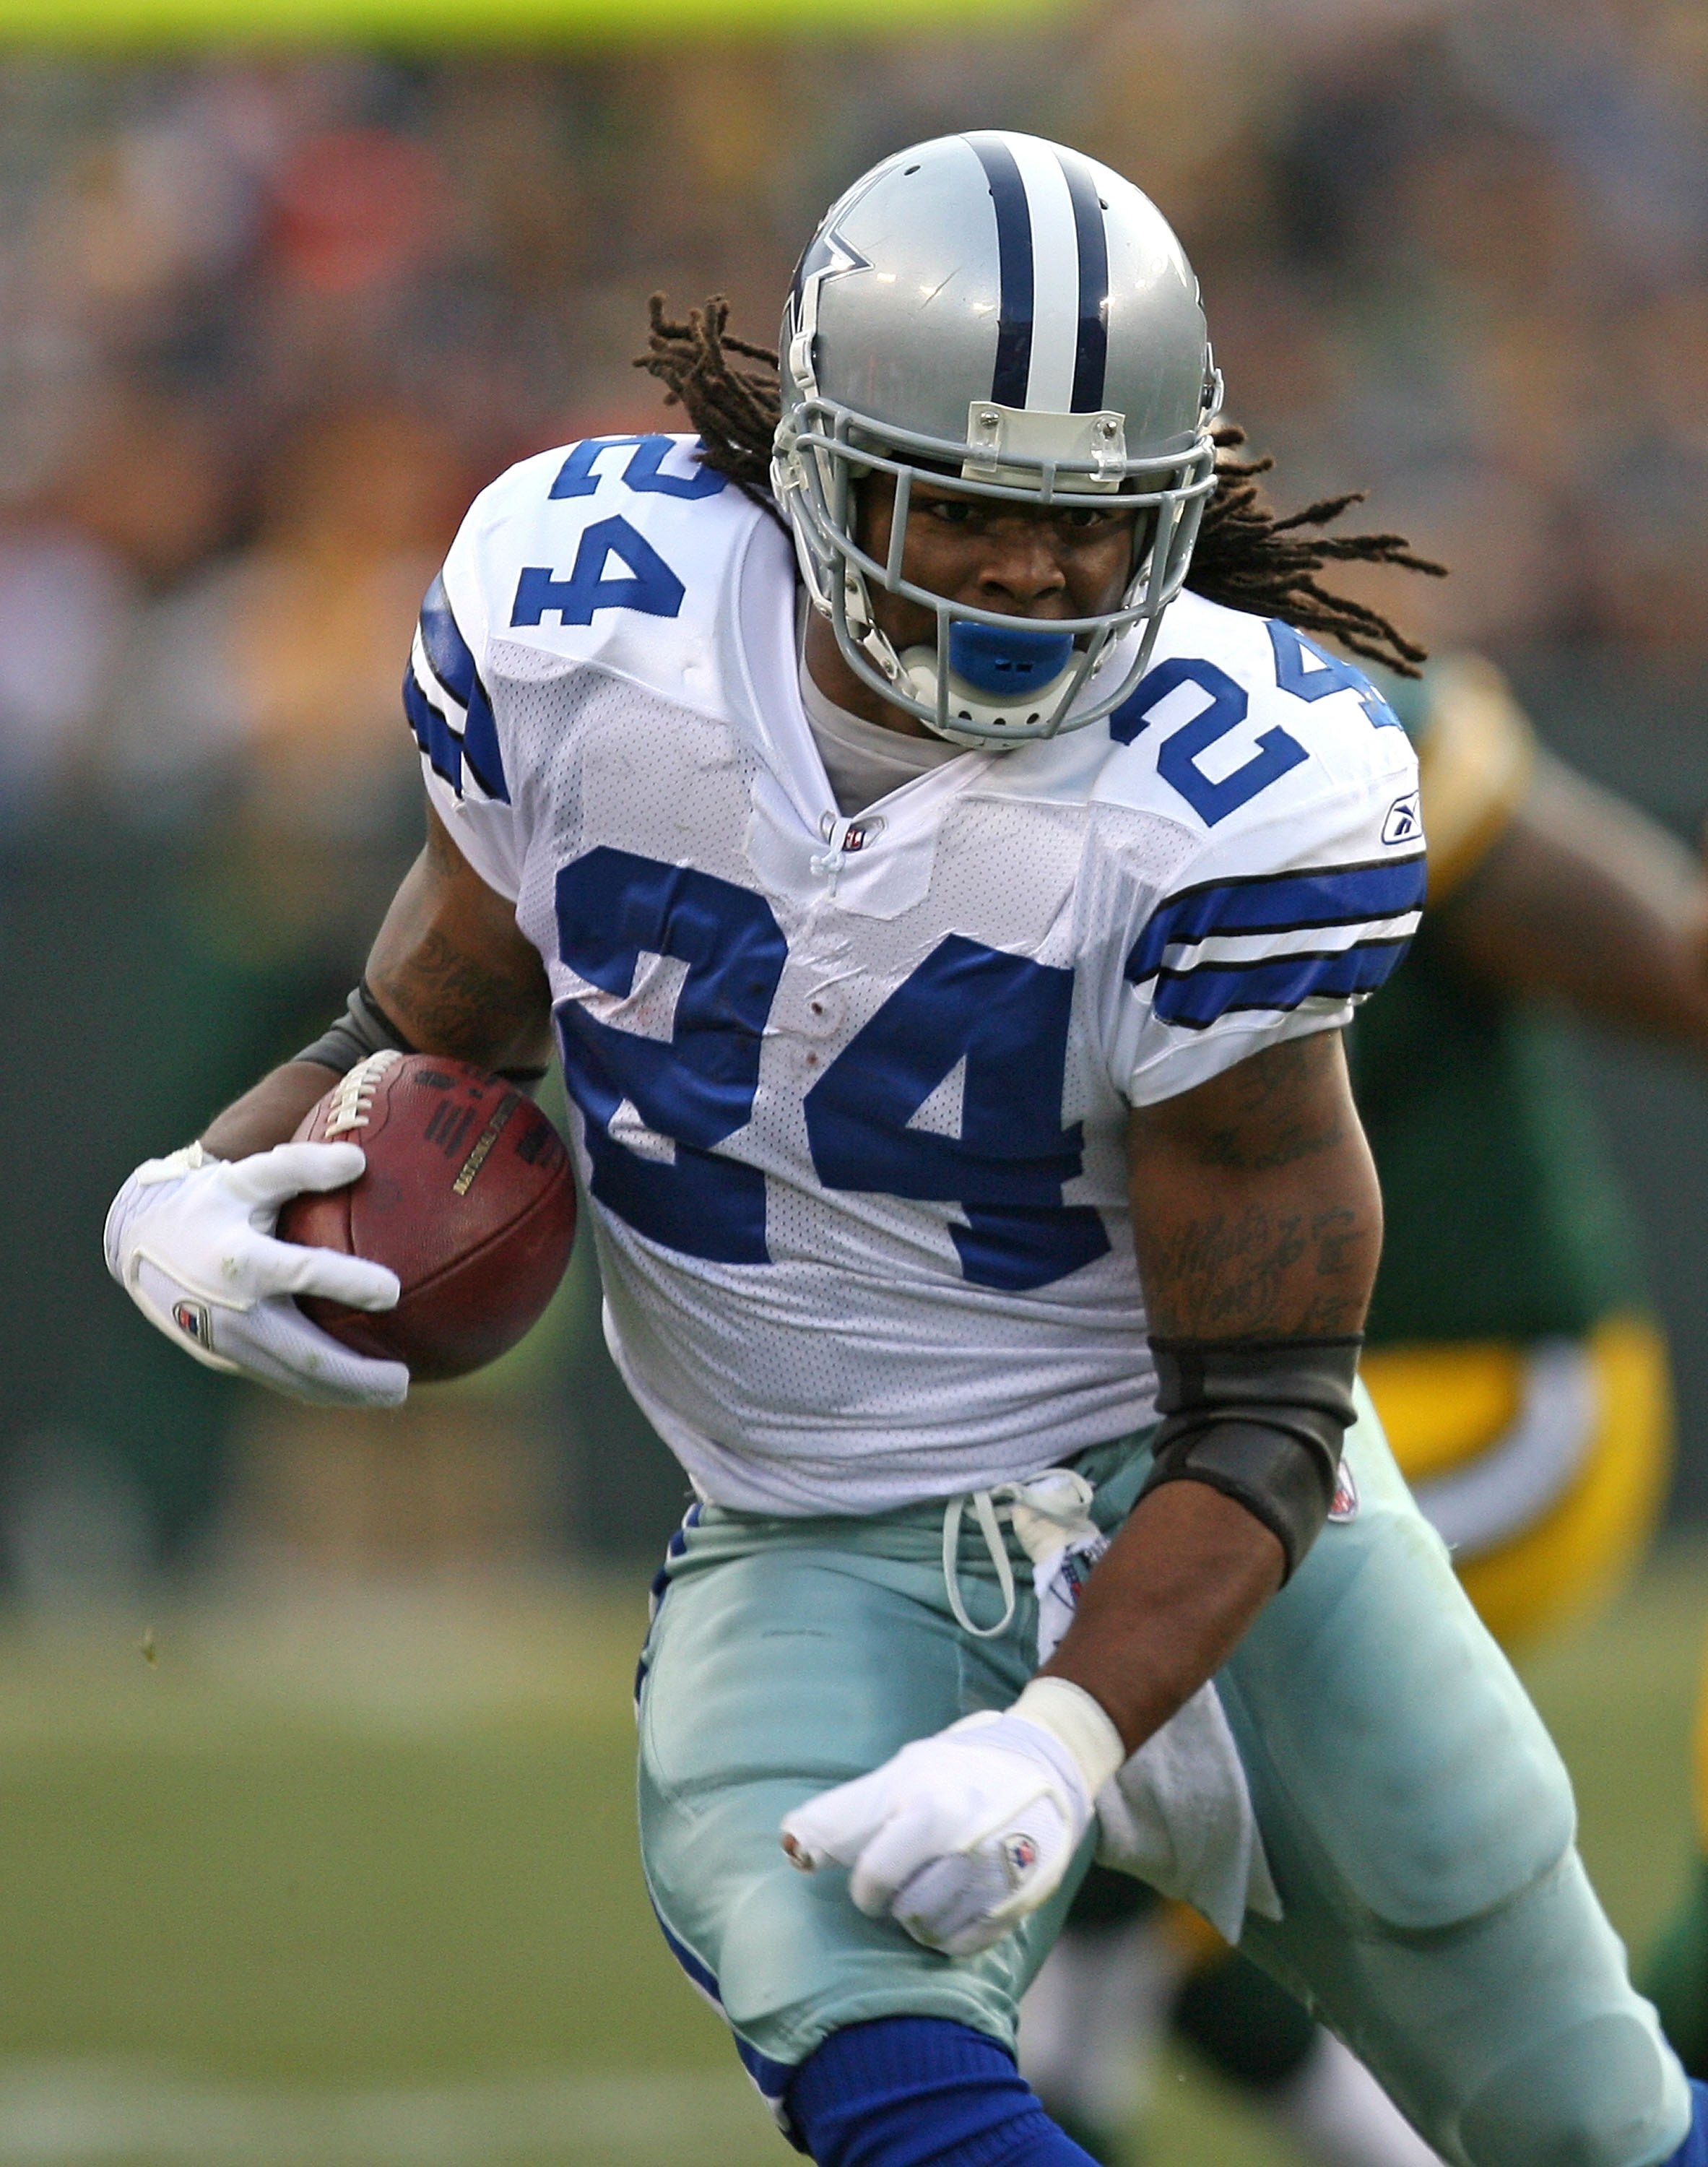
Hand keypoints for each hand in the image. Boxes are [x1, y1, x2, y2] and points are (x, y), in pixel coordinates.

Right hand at [104, 1140, 409, 1407]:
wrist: (137, 1239)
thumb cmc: (207, 1200)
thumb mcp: (247, 1175)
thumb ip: (300, 1166)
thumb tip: (358, 1160)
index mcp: (241, 1260)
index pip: (302, 1272)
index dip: (348, 1282)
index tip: (393, 1292)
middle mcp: (232, 1310)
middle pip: (304, 1352)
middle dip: (356, 1373)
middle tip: (404, 1380)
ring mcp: (225, 1341)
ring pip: (292, 1377)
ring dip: (343, 1392)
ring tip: (392, 1395)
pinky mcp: (222, 1357)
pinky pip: (276, 1377)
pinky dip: (316, 1389)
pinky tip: (352, 1392)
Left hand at [779, 1681, 1120, 1957]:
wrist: (1045, 1766)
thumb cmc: (956, 1771)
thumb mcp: (900, 1773)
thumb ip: (847, 1812)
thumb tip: (790, 1846)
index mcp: (928, 1806)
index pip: (871, 1873)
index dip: (861, 1884)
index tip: (865, 1877)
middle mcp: (964, 1843)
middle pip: (898, 1908)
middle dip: (887, 1900)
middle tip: (896, 1882)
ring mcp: (995, 1876)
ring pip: (927, 1930)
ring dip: (917, 1916)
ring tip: (928, 1886)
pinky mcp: (1018, 1901)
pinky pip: (962, 1944)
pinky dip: (949, 1932)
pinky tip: (954, 1903)